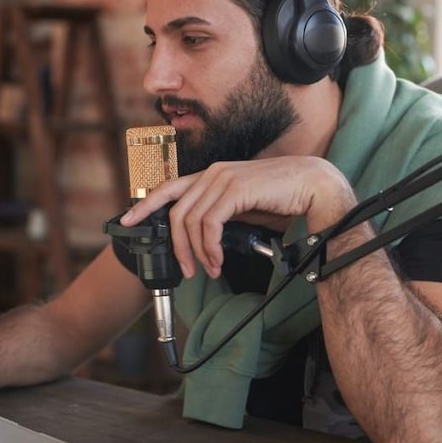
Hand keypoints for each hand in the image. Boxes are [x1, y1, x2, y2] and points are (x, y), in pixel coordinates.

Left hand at [119, 156, 355, 278]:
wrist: (315, 186)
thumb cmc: (285, 197)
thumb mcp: (245, 207)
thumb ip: (222, 214)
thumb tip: (205, 237)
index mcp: (213, 174)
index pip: (168, 187)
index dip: (145, 205)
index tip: (127, 221)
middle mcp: (213, 172)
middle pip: (175, 210)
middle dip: (175, 245)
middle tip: (186, 270)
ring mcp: (223, 178)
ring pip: (190, 220)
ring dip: (197, 252)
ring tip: (210, 270)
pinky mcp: (234, 189)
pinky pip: (209, 224)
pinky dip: (209, 247)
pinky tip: (217, 260)